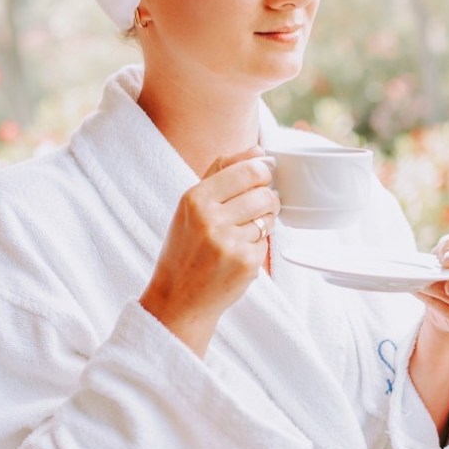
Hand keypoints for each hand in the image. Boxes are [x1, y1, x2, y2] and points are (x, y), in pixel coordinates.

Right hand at [140, 146, 279, 355]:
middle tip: (253, 212)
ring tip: (242, 233)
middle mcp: (211, 219)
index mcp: (195, 198)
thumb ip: (222, 172)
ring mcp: (229, 242)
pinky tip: (238, 255)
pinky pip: (267, 243)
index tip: (258, 182)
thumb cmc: (186, 248)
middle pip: (265, 194)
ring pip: (270, 217)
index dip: (262, 174)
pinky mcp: (246, 263)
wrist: (179, 297)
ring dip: (264, 223)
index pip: (249, 170)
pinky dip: (258, 247)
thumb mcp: (192, 205)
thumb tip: (259, 151)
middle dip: (266, 201)